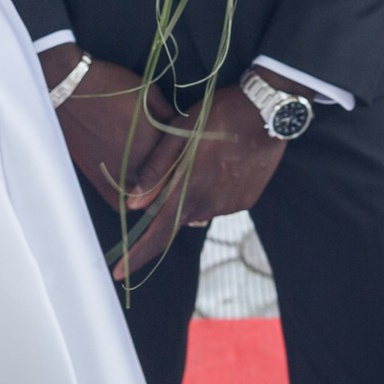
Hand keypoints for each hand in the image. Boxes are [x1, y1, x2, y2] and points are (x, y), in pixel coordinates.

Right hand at [41, 47, 188, 229]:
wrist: (70, 89)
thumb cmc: (112, 86)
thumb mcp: (150, 94)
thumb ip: (170, 118)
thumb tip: (188, 133)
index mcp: (155, 141)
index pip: (183, 165)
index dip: (193, 171)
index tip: (202, 179)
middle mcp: (138, 163)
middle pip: (166, 186)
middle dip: (178, 190)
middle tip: (192, 200)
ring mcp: (116, 174)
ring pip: (144, 199)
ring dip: (156, 200)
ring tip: (168, 201)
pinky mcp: (97, 179)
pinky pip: (119, 202)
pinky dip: (131, 204)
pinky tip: (140, 203)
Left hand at [102, 80, 289, 280]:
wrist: (266, 110)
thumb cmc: (217, 114)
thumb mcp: (179, 132)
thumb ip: (156, 170)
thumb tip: (132, 204)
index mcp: (189, 188)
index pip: (157, 234)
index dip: (136, 257)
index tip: (117, 273)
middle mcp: (210, 204)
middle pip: (177, 219)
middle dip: (168, 207)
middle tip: (176, 170)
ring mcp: (230, 205)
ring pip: (199, 210)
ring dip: (193, 195)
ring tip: (204, 159)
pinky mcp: (246, 200)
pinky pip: (220, 204)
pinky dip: (213, 191)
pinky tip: (222, 164)